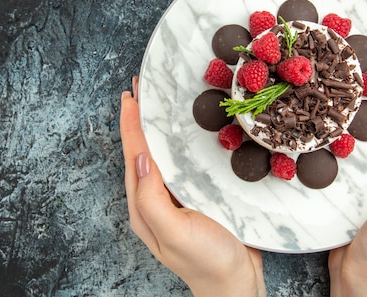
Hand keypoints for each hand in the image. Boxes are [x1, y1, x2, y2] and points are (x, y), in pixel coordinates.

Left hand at [120, 77, 265, 296]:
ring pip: (163, 154)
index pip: (134, 156)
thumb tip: (141, 158)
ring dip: (158, 127)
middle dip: (140, 119)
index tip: (130, 96)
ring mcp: (175, 197)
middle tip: (141, 89)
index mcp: (144, 206)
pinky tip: (186, 132)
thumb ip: (152, 198)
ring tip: (158, 103)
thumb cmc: (207, 261)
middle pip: (144, 150)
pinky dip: (180, 142)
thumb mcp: (174, 233)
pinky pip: (183, 163)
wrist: (236, 283)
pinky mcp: (196, 196)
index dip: (131, 124)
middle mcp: (155, 199)